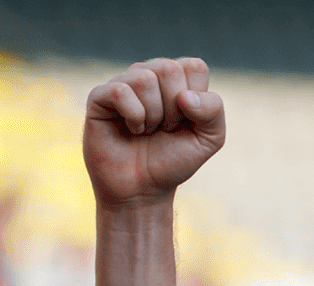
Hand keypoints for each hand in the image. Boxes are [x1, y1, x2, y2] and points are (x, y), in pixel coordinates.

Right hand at [84, 57, 225, 206]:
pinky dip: (133, 117)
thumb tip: (185, 96)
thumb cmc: (174, 161)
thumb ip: (213, 111)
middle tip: (166, 129)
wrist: (143, 190)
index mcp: (177, 79)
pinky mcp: (99, 97)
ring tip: (147, 131)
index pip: (194, 66)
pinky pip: (119, 91)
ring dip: (153, 115)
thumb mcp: (209, 139)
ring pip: (144, 78)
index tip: (186, 122)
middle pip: (169, 69)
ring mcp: (124, 83)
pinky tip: (132, 129)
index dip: (196, 101)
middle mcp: (150, 74)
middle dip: (174, 109)